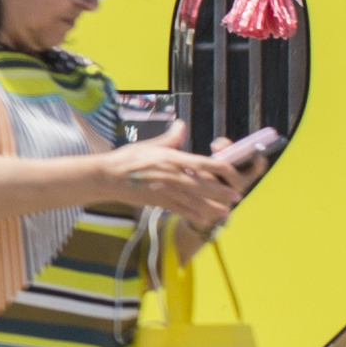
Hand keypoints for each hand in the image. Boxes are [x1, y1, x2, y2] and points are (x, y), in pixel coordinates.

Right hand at [106, 123, 248, 229]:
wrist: (108, 176)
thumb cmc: (127, 158)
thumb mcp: (150, 145)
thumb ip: (170, 139)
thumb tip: (181, 126)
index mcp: (170, 158)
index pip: (200, 162)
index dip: (218, 167)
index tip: (232, 170)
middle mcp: (171, 175)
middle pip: (201, 184)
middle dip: (220, 190)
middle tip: (236, 195)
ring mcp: (165, 190)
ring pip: (193, 199)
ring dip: (211, 206)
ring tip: (226, 211)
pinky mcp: (158, 201)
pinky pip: (179, 209)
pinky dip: (192, 215)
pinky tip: (204, 220)